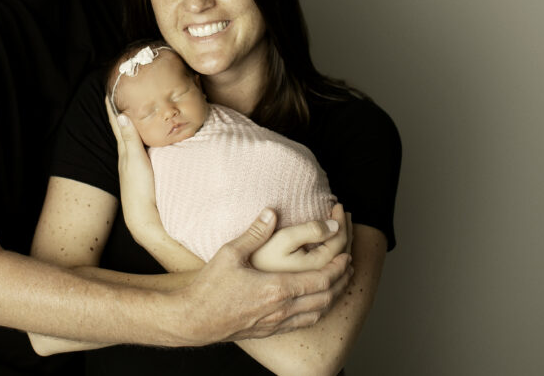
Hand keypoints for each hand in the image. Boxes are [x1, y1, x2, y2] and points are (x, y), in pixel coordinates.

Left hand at [105, 97, 161, 238]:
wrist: (143, 214)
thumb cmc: (137, 187)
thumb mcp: (134, 160)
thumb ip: (130, 139)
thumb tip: (121, 114)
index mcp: (124, 147)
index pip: (116, 121)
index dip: (113, 104)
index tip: (111, 86)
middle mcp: (127, 152)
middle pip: (123, 124)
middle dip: (122, 107)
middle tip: (125, 89)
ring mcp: (135, 159)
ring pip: (132, 133)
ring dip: (133, 119)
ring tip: (137, 104)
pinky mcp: (145, 166)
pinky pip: (142, 142)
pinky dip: (143, 132)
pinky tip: (149, 131)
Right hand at [178, 208, 352, 344]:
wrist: (194, 320)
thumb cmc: (210, 287)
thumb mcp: (230, 253)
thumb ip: (255, 232)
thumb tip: (271, 212)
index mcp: (277, 288)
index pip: (321, 280)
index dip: (338, 268)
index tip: (346, 255)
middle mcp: (282, 309)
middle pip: (326, 297)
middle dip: (342, 281)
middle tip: (349, 266)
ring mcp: (277, 322)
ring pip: (317, 312)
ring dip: (333, 297)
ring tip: (339, 284)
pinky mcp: (270, 331)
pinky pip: (304, 323)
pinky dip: (317, 312)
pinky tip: (316, 305)